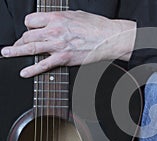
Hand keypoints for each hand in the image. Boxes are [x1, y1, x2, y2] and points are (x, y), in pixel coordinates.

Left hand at [1, 10, 135, 77]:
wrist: (109, 38)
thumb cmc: (97, 26)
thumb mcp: (77, 14)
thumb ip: (62, 18)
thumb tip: (56, 21)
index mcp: (56, 18)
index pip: (31, 21)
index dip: (29, 26)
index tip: (30, 31)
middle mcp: (53, 30)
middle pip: (27, 35)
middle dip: (21, 40)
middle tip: (17, 45)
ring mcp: (57, 45)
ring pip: (29, 48)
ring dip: (15, 51)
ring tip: (6, 53)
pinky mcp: (63, 58)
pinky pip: (43, 65)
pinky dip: (31, 70)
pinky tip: (24, 72)